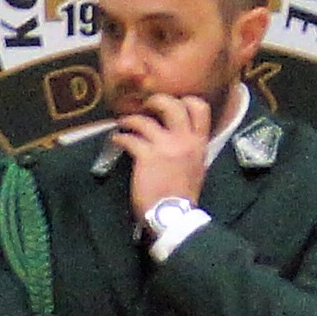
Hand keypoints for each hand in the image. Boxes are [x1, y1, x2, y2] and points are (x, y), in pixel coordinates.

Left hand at [115, 90, 222, 216]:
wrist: (173, 215)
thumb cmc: (182, 195)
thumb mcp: (196, 167)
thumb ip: (190, 150)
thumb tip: (180, 139)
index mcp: (200, 143)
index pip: (200, 108)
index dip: (185, 100)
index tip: (172, 102)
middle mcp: (185, 140)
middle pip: (173, 105)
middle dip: (156, 101)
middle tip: (145, 106)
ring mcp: (165, 147)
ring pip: (145, 120)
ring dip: (130, 119)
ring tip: (123, 123)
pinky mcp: (146, 156)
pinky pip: (129, 138)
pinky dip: (119, 137)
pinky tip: (116, 140)